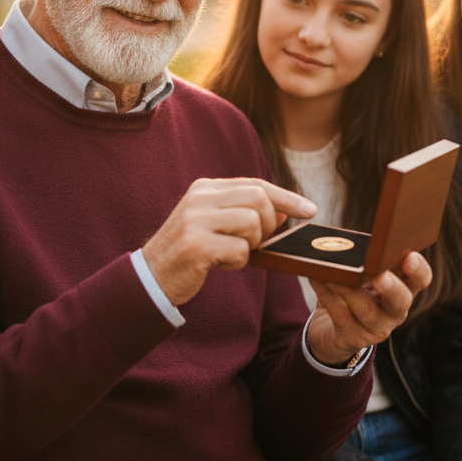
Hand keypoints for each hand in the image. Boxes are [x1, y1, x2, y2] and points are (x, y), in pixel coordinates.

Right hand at [142, 177, 316, 304]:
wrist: (151, 277)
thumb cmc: (189, 252)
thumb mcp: (214, 225)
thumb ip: (244, 213)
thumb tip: (285, 213)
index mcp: (205, 188)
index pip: (255, 184)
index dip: (287, 197)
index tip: (310, 210)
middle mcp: (200, 197)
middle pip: (259, 199)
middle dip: (269, 224)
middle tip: (258, 242)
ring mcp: (196, 220)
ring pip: (252, 224)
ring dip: (250, 246)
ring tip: (228, 254)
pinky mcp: (195, 245)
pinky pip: (239, 251)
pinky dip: (236, 262)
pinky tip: (217, 264)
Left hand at [305, 251, 432, 364]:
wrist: (332, 332)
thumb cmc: (351, 294)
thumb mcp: (363, 277)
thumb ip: (364, 261)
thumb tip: (343, 240)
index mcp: (403, 290)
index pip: (420, 280)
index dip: (418, 270)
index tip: (409, 256)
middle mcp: (395, 312)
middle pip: (400, 301)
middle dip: (391, 288)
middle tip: (379, 276)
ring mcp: (376, 329)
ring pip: (366, 311)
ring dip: (349, 290)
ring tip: (335, 273)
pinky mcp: (353, 338)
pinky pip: (340, 315)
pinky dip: (327, 294)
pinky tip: (316, 277)